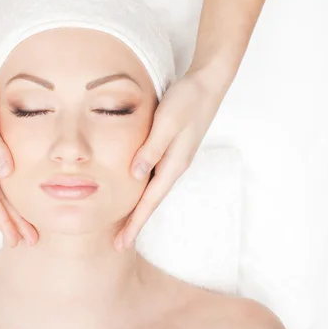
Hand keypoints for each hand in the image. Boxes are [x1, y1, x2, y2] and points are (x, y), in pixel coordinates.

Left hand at [114, 68, 230, 250]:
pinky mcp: (172, 149)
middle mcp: (175, 166)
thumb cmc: (187, 100)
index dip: (135, 222)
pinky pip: (155, 177)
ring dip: (139, 209)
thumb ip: (152, 148)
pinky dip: (144, 190)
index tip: (123, 242)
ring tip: (124, 224)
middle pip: (151, 201)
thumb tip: (135, 176)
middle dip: (136, 223)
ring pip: (153, 191)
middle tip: (119, 244)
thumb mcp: (167, 122)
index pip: (150, 201)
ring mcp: (175, 159)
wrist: (208, 84)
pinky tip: (135, 192)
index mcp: (173, 164)